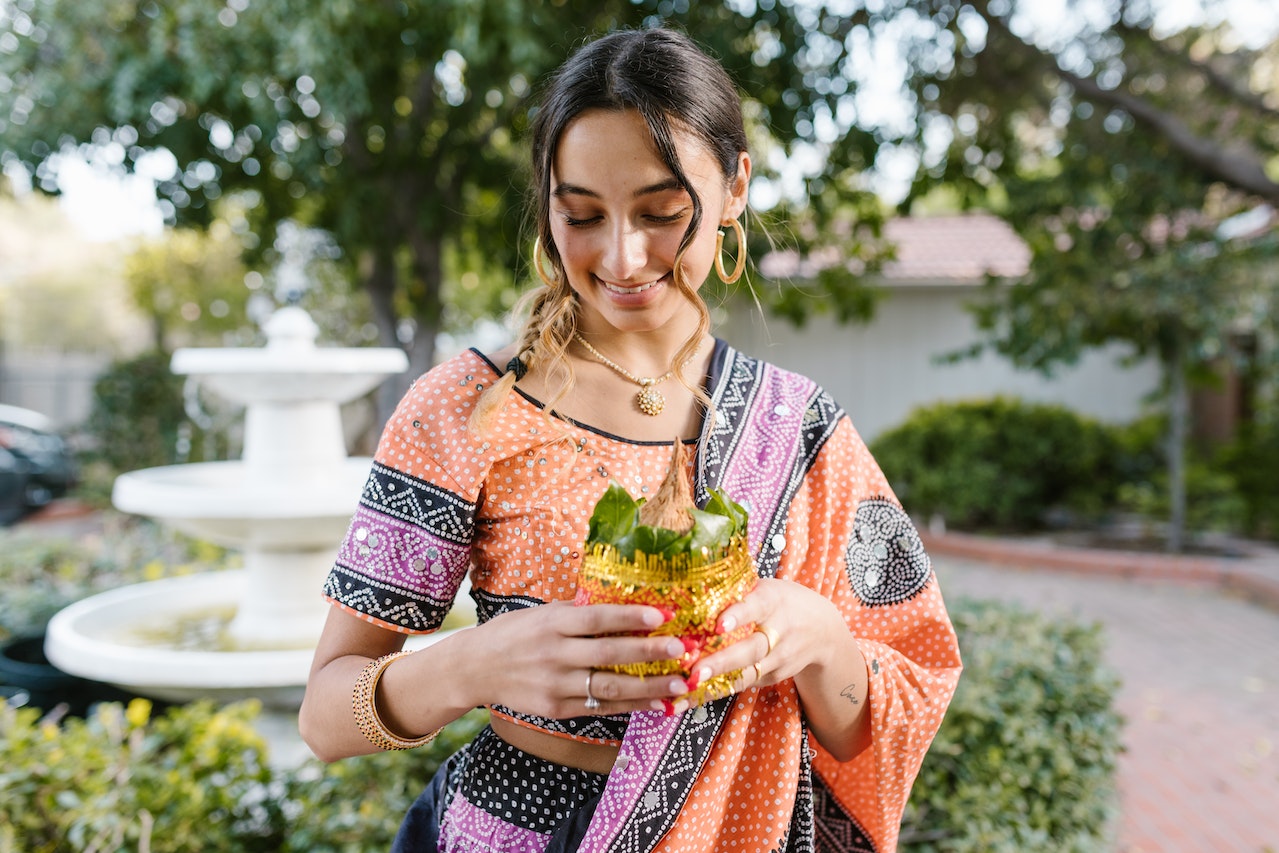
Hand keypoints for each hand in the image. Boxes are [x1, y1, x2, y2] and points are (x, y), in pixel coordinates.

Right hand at [461, 599, 693, 717]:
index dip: (629, 617)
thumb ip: (575, 611)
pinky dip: (630, 705)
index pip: (596, 618)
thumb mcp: (539, 614)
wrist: (473, 669)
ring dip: (648, 687)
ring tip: (678, 684)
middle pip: (608, 654)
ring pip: (609, 686)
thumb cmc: (512, 634)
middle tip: (681, 650)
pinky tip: (655, 703)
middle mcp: (554, 654)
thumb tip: (618, 601)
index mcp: (552, 624)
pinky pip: (600, 707)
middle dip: (648, 653)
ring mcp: (555, 684)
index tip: (660, 616)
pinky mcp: (556, 709)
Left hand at [690, 578, 842, 694]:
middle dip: (722, 661)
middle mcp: (778, 631)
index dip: (737, 616)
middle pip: (750, 649)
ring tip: (689, 688)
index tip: (719, 626)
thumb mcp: (766, 588)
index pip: (755, 607)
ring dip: (716, 682)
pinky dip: (719, 690)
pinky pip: (744, 683)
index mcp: (772, 601)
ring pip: (747, 673)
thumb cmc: (782, 602)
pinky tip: (694, 694)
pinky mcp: (774, 676)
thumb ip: (737, 592)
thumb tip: (692, 591)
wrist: (823, 630)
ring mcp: (779, 658)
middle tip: (696, 671)